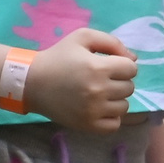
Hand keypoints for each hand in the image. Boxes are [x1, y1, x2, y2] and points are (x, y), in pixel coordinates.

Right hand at [24, 29, 138, 131]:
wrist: (29, 82)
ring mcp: (92, 110)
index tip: (108, 66)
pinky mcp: (86, 125)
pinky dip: (110, 118)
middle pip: (129, 88)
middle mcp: (98, 90)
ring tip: (98, 94)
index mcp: (99, 67)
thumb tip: (133, 59)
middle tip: (100, 80)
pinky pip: (114, 125)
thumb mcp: (83, 37)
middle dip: (119, 81)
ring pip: (124, 107)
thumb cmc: (58, 57)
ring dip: (115, 99)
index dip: (122, 65)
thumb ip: (112, 42)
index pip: (132, 69)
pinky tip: (99, 109)